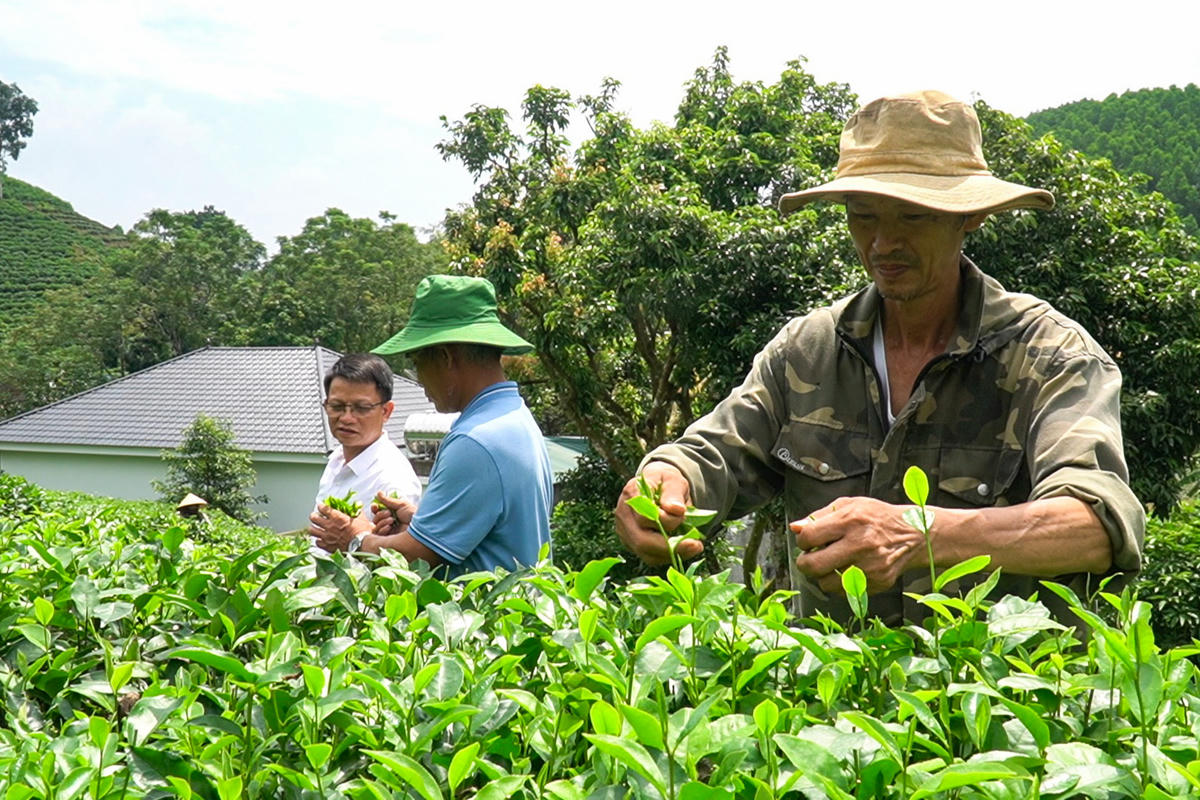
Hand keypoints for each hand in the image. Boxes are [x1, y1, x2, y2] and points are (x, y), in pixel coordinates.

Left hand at [309, 504, 370, 551]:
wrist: (361, 545)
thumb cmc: (362, 531)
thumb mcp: (361, 518)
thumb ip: (357, 510)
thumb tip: (358, 504)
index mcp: (337, 517)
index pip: (323, 508)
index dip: (320, 506)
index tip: (321, 506)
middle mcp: (329, 525)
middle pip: (313, 518)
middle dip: (314, 515)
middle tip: (315, 516)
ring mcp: (326, 536)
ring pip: (312, 530)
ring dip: (313, 528)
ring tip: (315, 527)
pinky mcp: (327, 546)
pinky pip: (317, 542)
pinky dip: (318, 540)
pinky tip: (321, 539)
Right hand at [371, 492, 416, 535]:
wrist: (419, 526)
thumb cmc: (412, 514)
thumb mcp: (400, 505)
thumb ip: (388, 500)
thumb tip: (379, 492)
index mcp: (391, 513)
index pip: (378, 511)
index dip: (374, 508)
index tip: (375, 506)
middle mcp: (389, 522)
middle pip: (375, 519)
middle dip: (380, 515)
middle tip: (389, 513)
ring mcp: (389, 531)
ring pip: (376, 526)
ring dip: (382, 522)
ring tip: (392, 520)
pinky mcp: (389, 539)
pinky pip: (379, 535)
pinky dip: (382, 529)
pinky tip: (389, 527)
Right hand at [614, 462, 704, 565]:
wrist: (656, 486)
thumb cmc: (665, 482)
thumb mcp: (673, 480)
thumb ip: (674, 493)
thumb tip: (676, 510)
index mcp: (631, 494)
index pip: (644, 517)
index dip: (666, 521)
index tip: (683, 515)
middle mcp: (623, 515)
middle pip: (641, 541)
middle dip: (670, 547)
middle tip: (696, 545)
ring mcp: (625, 531)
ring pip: (646, 553)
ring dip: (672, 554)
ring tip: (694, 547)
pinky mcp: (632, 544)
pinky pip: (650, 557)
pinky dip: (668, 556)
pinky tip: (683, 548)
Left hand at [789, 496, 924, 594]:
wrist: (914, 535)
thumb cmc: (878, 517)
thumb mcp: (849, 505)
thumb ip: (820, 516)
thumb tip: (795, 527)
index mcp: (850, 520)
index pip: (808, 537)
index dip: (802, 541)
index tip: (807, 541)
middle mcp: (860, 544)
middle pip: (813, 566)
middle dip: (805, 563)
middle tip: (810, 558)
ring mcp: (869, 566)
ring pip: (826, 583)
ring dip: (823, 575)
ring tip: (832, 563)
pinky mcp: (877, 582)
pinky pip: (845, 591)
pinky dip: (840, 583)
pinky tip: (848, 569)